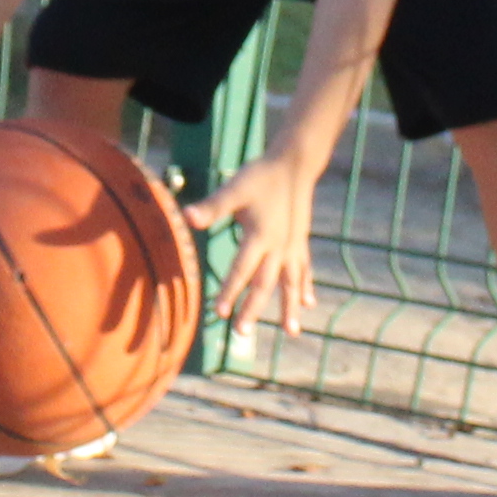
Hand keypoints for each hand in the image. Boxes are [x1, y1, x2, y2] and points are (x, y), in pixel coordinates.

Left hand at [181, 147, 321, 330]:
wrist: (295, 164)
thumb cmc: (260, 176)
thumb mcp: (234, 189)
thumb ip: (213, 207)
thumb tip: (187, 217)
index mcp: (260, 236)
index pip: (242, 269)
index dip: (230, 291)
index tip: (218, 312)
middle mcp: (279, 246)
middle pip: (265, 283)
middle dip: (253, 308)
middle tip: (241, 332)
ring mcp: (293, 246)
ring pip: (291, 283)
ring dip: (289, 308)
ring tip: (291, 332)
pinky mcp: (300, 242)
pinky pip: (303, 270)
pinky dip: (305, 287)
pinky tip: (309, 304)